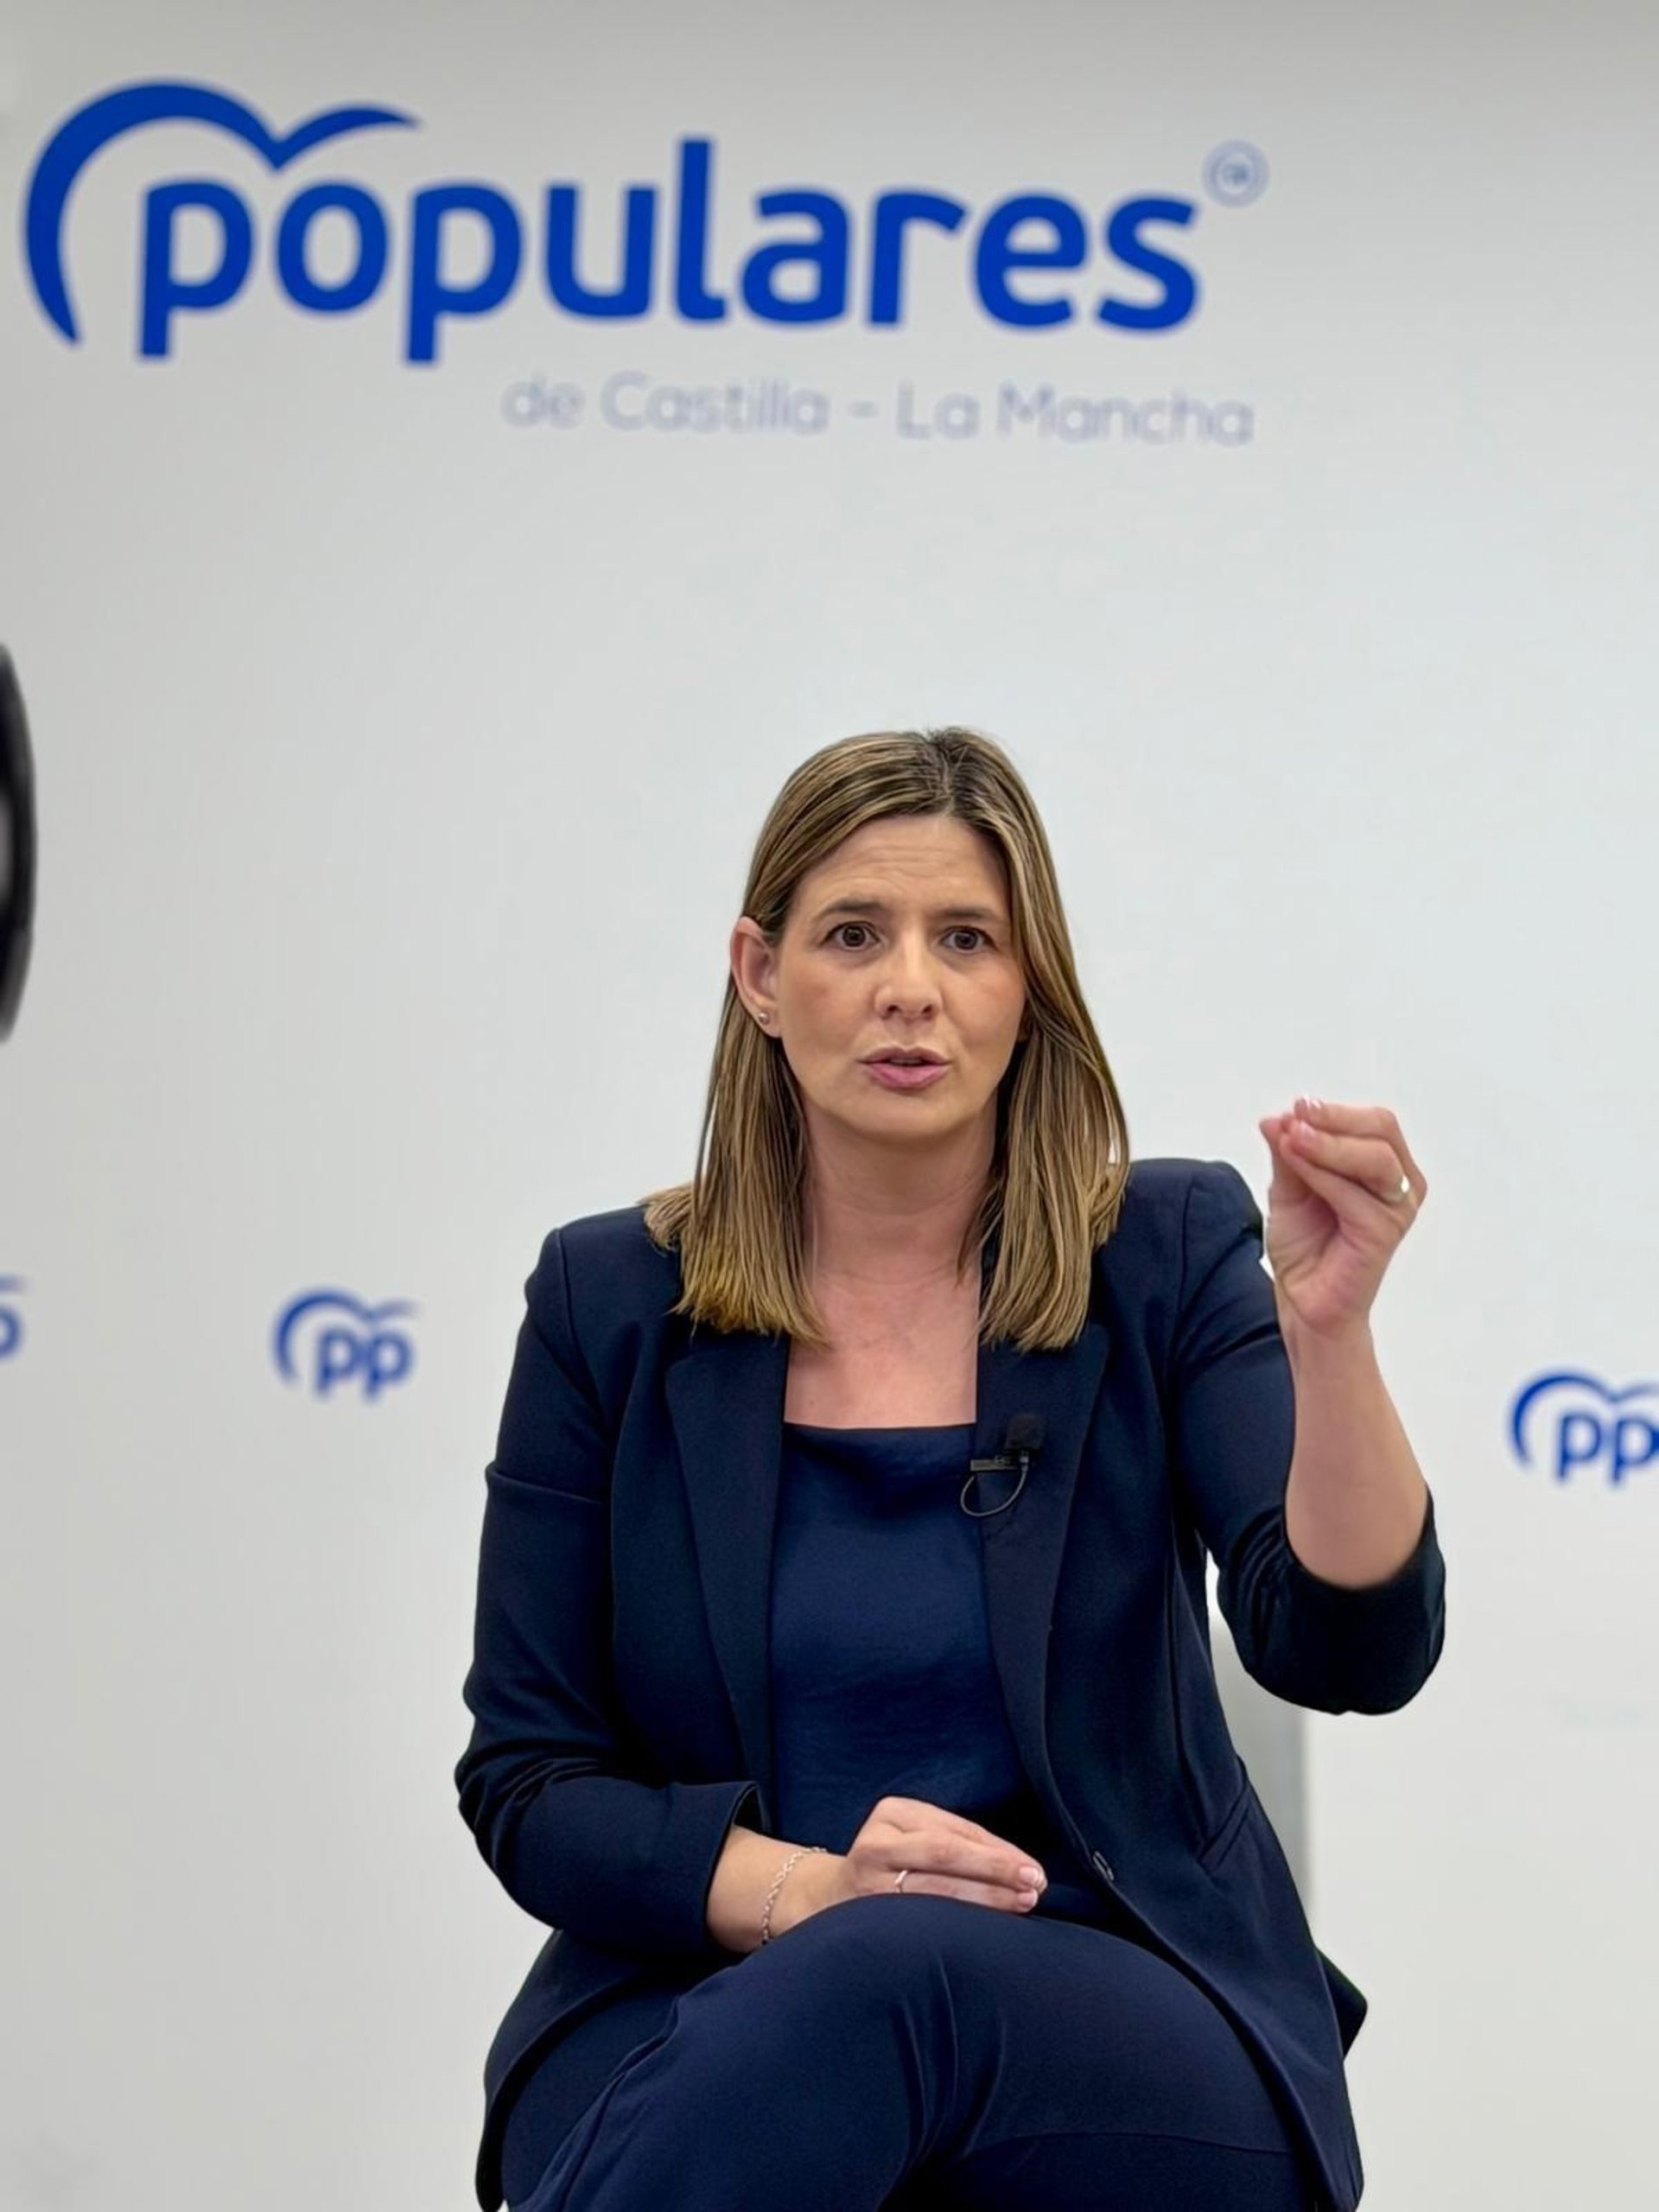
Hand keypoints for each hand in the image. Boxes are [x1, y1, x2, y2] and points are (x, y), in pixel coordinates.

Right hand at [798, 1796, 1046, 1923]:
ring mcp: (867, 1882)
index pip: (956, 1831)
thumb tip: (1021, 1867)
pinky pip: (918, 1920)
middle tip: (1033, 1884)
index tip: (1033, 1869)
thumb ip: (957, 1844)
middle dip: (995, 1870)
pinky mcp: (865, 1918)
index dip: (999, 1851)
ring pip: (934, 1891)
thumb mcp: (914, 1838)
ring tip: (1020, 1905)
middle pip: (944, 1854)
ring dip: (984, 1900)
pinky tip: (981, 1931)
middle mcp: (876, 1843)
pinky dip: (955, 1925)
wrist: (827, 1899)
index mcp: (892, 1812)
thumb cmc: (890, 1866)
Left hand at [1257, 1097, 1425, 1341]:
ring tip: (1292, 1138)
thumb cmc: (1305, 1244)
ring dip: (1328, 1144)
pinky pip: (1354, 1195)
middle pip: (1381, 1132)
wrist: (1303, 1297)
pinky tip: (1294, 1163)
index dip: (1336, 1111)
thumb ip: (1289, 1152)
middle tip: (1296, 1116)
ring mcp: (1396, 1209)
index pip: (1374, 1122)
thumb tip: (1277, 1118)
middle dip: (1335, 1120)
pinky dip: (1320, 1173)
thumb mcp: (1289, 1187)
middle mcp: (1400, 1183)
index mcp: (1386, 1165)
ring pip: (1374, 1159)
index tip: (1296, 1107)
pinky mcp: (1383, 1234)